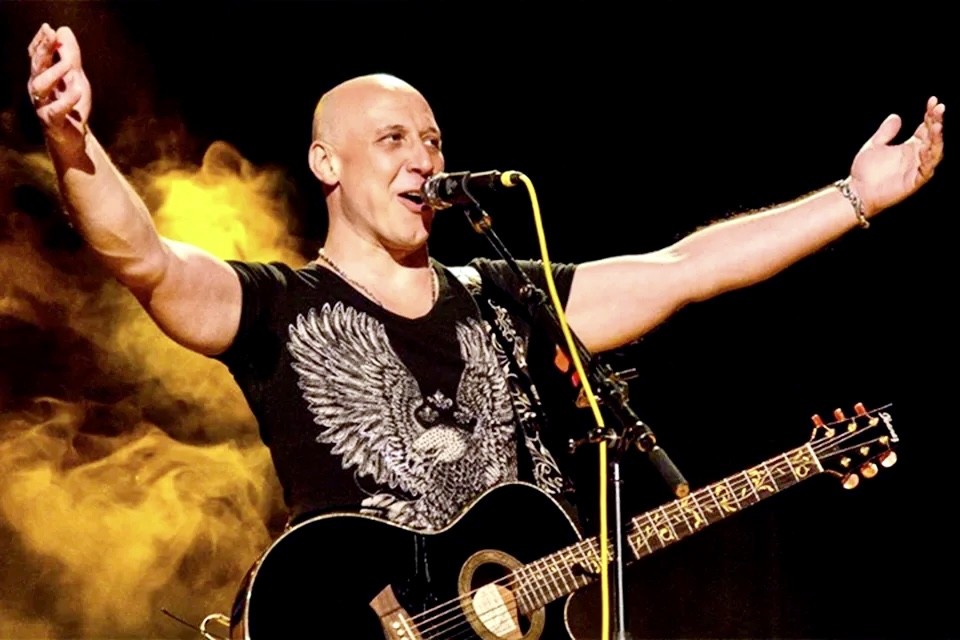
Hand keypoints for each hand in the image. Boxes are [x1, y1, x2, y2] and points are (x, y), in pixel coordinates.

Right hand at [26, 23, 91, 144]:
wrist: (73, 137)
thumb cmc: (71, 105)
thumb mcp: (74, 77)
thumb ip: (70, 56)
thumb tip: (63, 30)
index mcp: (41, 76)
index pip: (36, 56)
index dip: (40, 42)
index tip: (48, 29)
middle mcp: (38, 89)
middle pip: (36, 67)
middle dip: (43, 50)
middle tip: (52, 37)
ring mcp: (43, 105)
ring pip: (41, 87)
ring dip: (54, 73)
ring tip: (69, 65)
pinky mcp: (53, 121)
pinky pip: (56, 110)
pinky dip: (67, 100)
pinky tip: (78, 91)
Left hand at [849, 96, 944, 217]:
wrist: (857, 191)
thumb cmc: (866, 171)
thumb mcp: (875, 146)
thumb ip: (886, 132)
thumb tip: (895, 116)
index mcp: (910, 147)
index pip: (926, 128)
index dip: (931, 115)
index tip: (933, 100)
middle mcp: (917, 156)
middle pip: (933, 137)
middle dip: (937, 122)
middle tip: (939, 108)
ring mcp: (917, 169)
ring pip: (934, 153)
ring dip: (937, 139)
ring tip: (937, 125)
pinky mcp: (913, 182)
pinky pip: (925, 171)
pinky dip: (927, 160)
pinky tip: (924, 148)